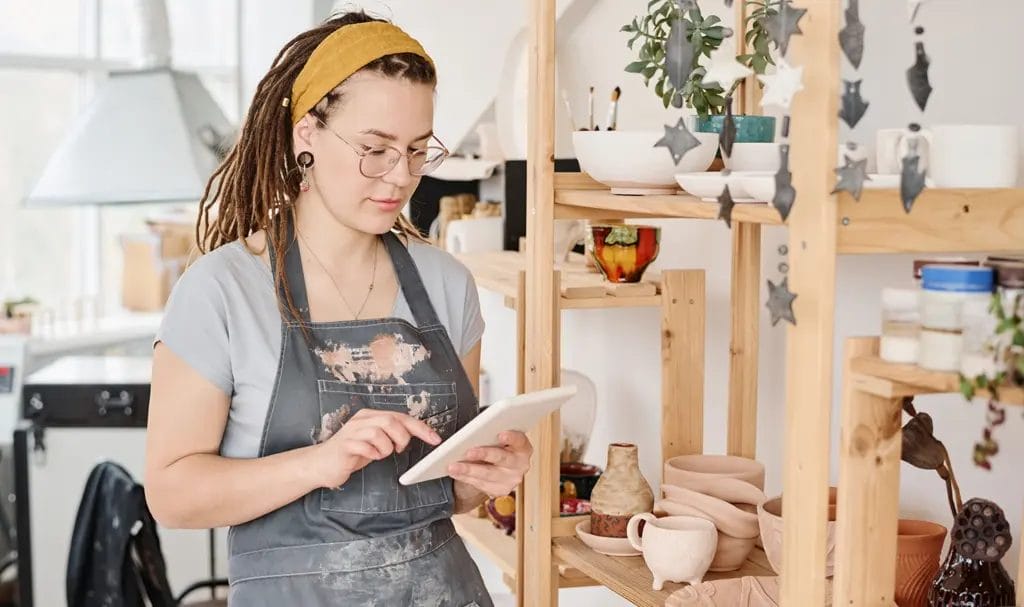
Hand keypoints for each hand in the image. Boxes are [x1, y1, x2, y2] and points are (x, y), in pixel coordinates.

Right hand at [315, 408, 440, 488]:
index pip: (401, 417)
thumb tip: (414, 434)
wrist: (320, 464)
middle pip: (391, 420)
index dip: (420, 427)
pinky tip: (370, 457)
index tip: (435, 439)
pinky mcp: (344, 445)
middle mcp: (361, 420)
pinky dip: (373, 453)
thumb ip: (391, 435)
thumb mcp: (375, 442)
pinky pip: (365, 446)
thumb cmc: (351, 453)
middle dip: (402, 437)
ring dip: (386, 447)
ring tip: (380, 454)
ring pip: (379, 431)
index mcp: (371, 416)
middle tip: (398, 449)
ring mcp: (351, 431)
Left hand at [447, 431, 532, 497]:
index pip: (519, 440)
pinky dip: (466, 477)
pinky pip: (480, 484)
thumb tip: (468, 430)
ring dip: (469, 469)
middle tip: (469, 452)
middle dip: (484, 454)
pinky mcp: (500, 490)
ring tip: (454, 466)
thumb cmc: (494, 446)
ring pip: (488, 474)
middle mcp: (520, 464)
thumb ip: (488, 431)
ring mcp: (511, 479)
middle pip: (502, 458)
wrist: (494, 468)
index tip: (500, 435)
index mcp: (522, 447)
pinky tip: (456, 472)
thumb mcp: (495, 437)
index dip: (511, 438)